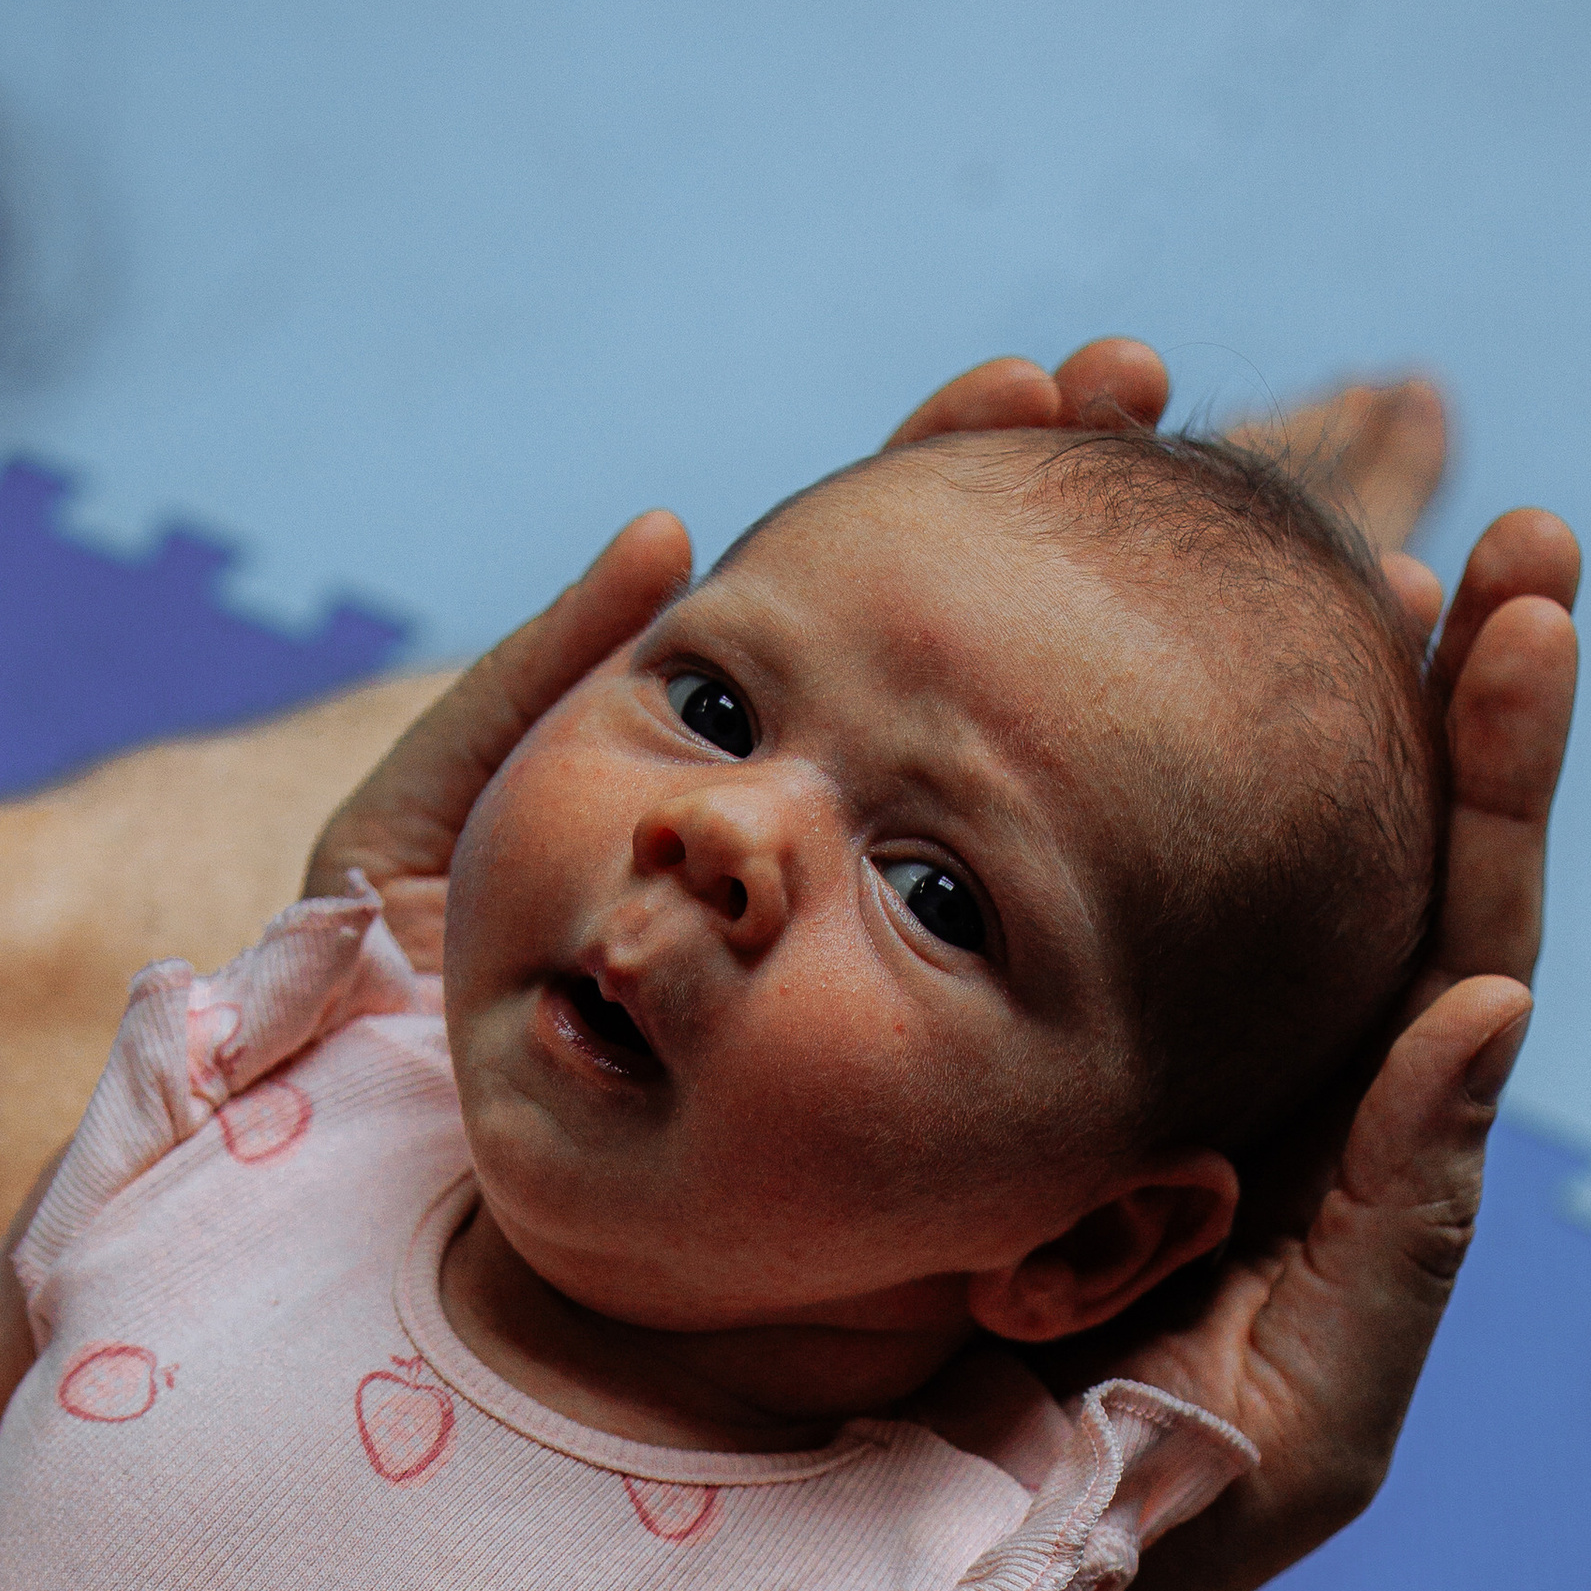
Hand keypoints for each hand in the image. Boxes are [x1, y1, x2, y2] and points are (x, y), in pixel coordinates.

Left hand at [298, 338, 1185, 972]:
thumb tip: (671, 531)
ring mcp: (856, 927)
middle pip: (962, 649)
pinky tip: (1198, 743)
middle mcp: (809, 837)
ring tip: (1211, 507)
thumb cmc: (378, 1019)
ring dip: (1114, 637)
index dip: (948, 469)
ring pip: (1003, 779)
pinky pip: (987, 947)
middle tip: (1140, 383)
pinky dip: (1084, 862)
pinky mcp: (880, 1045)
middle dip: (1066, 508)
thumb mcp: (432, 820)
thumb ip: (540, 677)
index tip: (1048, 377)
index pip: (860, 587)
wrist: (402, 1212)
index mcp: (725, 762)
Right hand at [1022, 508, 1578, 1590]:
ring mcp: (1098, 1094)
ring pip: (1175, 860)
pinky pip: (998, 914)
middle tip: (1438, 513)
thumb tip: (1492, 1006)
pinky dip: (1022, 777)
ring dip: (1215, 687)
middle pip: (1341, 854)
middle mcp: (1234, 1103)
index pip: (1446, 925)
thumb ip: (1400, 1228)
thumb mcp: (1305, 1420)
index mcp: (1337, 1164)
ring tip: (1230, 508)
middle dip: (1400, 676)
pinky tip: (1009, 655)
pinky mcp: (960, 1100)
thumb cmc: (1128, 1561)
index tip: (1522, 581)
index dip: (1494, 761)